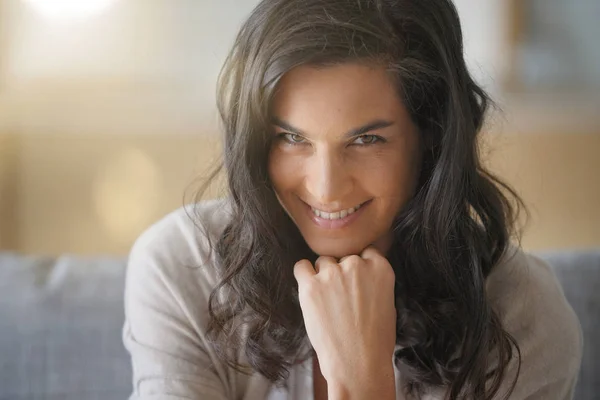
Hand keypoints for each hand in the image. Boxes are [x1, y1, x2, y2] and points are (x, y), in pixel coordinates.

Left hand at [294, 246, 396, 398]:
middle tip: (341, 299)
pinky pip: (301, 267)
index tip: (356, 283)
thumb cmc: (375, 341)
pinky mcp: (310, 286)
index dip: (359, 268)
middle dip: (341, 273)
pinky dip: (303, 275)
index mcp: (380, 267)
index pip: (366, 252)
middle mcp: (356, 265)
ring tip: (327, 302)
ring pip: (323, 262)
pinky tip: (309, 291)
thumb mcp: (387, 302)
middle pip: (342, 258)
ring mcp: (332, 274)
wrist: (358, 364)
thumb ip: (373, 280)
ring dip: (323, 276)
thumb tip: (360, 271)